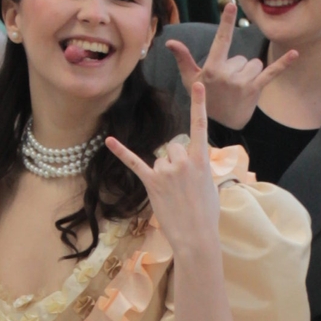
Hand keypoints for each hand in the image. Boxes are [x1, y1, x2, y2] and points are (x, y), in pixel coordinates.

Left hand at [106, 66, 221, 260]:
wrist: (196, 236)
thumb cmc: (206, 214)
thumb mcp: (210, 186)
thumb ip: (199, 170)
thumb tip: (190, 169)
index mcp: (202, 160)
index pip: (200, 126)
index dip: (199, 104)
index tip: (197, 83)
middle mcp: (183, 161)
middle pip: (174, 148)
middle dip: (175, 163)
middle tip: (182, 186)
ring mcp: (167, 172)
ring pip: (160, 160)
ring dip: (163, 174)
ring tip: (172, 194)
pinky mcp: (152, 183)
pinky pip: (135, 163)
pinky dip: (121, 151)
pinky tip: (109, 141)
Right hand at [169, 0, 294, 130]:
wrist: (219, 126)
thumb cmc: (203, 98)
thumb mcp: (189, 79)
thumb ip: (183, 59)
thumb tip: (171, 42)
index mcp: (213, 69)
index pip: (221, 40)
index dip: (226, 21)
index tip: (232, 5)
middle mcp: (228, 74)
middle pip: (240, 57)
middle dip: (235, 67)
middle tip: (227, 84)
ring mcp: (243, 82)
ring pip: (253, 64)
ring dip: (248, 73)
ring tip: (238, 88)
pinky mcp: (255, 89)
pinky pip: (271, 73)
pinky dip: (283, 63)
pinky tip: (295, 53)